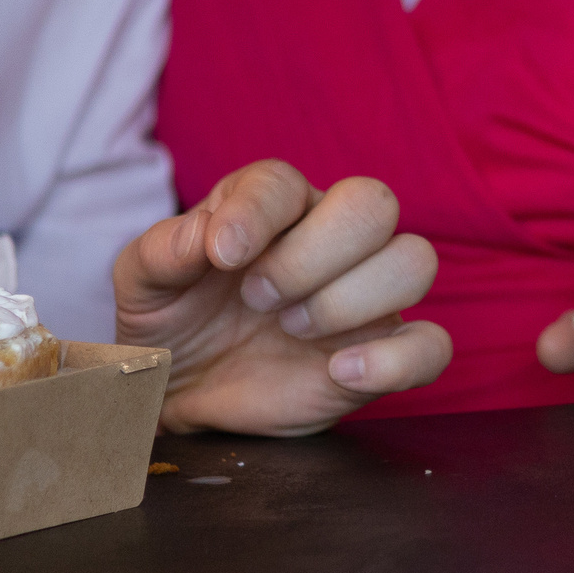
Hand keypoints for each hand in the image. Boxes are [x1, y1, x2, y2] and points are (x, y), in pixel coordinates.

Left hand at [115, 161, 451, 435]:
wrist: (180, 389)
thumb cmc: (167, 318)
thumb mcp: (141, 281)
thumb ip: (162, 250)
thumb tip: (203, 236)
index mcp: (269, 205)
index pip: (284, 183)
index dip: (257, 214)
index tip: (223, 256)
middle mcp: (327, 236)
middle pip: (372, 203)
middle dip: (313, 253)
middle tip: (258, 297)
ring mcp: (363, 295)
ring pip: (413, 260)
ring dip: (353, 297)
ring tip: (292, 329)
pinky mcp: (381, 352)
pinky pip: (431, 346)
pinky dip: (399, 358)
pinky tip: (341, 372)